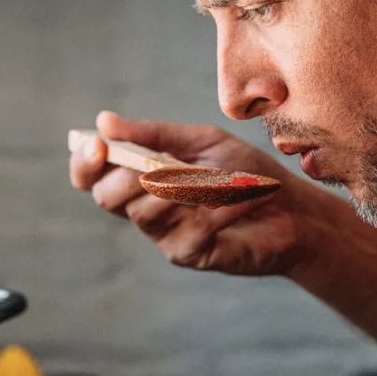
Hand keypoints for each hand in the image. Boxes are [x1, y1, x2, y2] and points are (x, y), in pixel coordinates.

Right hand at [69, 109, 350, 277]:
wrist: (292, 208)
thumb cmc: (245, 172)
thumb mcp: (201, 142)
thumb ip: (154, 134)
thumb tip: (104, 121)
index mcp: (141, 178)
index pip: (94, 176)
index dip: (84, 163)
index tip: (96, 144)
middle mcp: (146, 208)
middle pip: (107, 198)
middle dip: (124, 177)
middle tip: (153, 167)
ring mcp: (165, 235)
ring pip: (144, 212)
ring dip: (181, 187)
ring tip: (218, 178)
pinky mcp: (190, 254)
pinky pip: (189, 228)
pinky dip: (219, 205)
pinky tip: (243, 196)